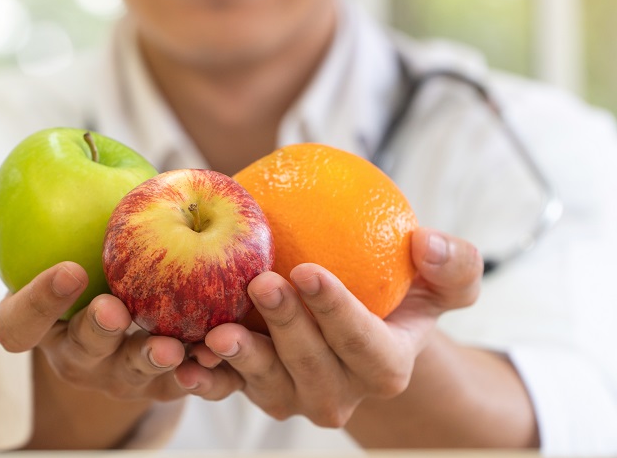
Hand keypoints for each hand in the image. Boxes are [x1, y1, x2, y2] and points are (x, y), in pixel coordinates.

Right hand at [0, 186, 187, 403]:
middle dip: (95, 335)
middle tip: (115, 309)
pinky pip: (182, 384)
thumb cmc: (82, 242)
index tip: (68, 269)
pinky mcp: (165, 380)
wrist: (142, 268)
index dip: (37, 302)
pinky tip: (216, 357)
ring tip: (172, 344)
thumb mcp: (41, 222)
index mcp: (39, 322)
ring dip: (149, 360)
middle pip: (78, 355)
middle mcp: (76, 354)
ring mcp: (120, 372)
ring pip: (131, 376)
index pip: (19, 325)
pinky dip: (201, 375)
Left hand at [176, 227, 481, 427]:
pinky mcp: (257, 391)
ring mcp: (295, 397)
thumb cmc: (403, 294)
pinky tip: (185, 360)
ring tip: (219, 332)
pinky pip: (229, 391)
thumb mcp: (445, 279)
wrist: (360, 324)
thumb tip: (426, 242)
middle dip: (287, 329)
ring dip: (242, 362)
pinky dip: (207, 380)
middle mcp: (341, 393)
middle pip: (312, 368)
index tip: (308, 270)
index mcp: (386, 367)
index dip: (338, 314)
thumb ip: (455, 264)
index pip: (366, 346)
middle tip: (262, 282)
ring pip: (268, 387)